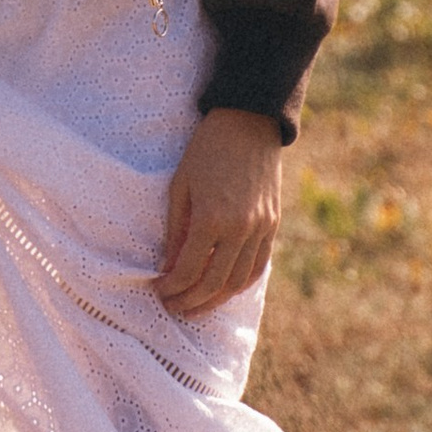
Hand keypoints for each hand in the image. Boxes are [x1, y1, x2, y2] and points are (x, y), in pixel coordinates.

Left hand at [157, 109, 288, 317]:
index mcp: (212, 218)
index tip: (159, 291)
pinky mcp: (272, 224)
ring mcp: (260, 228)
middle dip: (191, 301)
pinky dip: (241, 283)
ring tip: (196, 306)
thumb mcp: (180, 186)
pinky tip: (225, 288)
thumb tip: (168, 267)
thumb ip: (176, 230)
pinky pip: (258, 265)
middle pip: (214, 283)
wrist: (248, 122)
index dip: (172, 287)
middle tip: (173, 308)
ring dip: (216, 300)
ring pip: (239, 281)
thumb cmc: (206, 150)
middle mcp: (240, 229)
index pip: (189, 269)